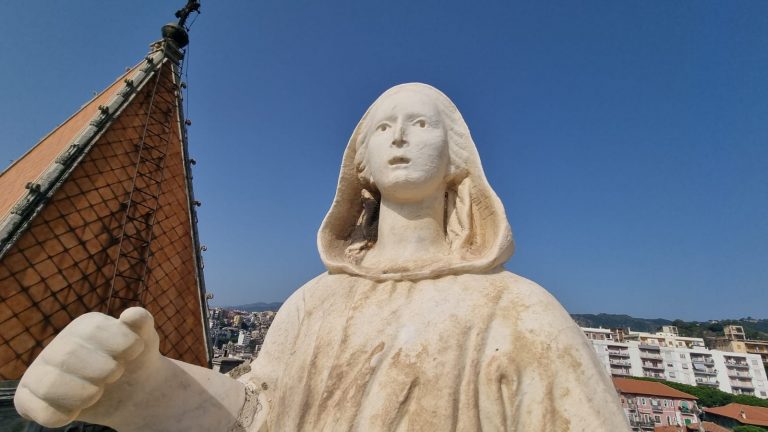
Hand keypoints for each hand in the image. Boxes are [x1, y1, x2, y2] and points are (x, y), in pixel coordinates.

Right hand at [14, 307, 159, 427]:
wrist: (132, 393)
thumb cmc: (135, 361)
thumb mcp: (145, 339)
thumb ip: (142, 323)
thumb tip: (132, 315)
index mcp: (86, 326)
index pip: (95, 330)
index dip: (122, 346)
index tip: (133, 354)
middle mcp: (58, 345)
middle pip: (68, 356)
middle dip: (102, 370)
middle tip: (115, 375)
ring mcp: (40, 372)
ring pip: (48, 384)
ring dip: (82, 393)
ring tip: (97, 392)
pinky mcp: (29, 398)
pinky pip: (33, 409)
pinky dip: (59, 415)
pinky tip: (76, 411)